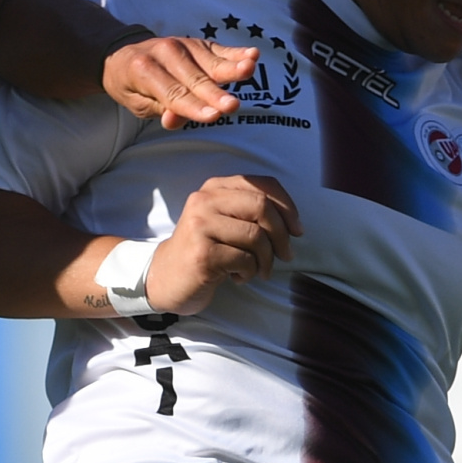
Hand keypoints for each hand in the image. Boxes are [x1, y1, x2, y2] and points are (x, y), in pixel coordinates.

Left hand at [103, 33, 258, 131]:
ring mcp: (184, 45)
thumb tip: (173, 120)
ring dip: (231, 69)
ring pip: (210, 63)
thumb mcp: (136, 103)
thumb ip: (157, 109)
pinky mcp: (199, 44)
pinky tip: (252, 55)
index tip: (213, 116)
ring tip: (249, 70)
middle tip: (232, 106)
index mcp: (144, 69)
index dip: (193, 107)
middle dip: (214, 94)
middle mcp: (166, 53)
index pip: (173, 94)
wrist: (124, 53)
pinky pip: (220, 50)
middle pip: (195, 79)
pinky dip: (237, 53)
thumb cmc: (132, 85)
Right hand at [146, 174, 300, 313]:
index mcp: (214, 188)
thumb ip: (251, 213)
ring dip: (266, 260)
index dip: (288, 207)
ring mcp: (200, 226)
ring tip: (258, 271)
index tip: (296, 230)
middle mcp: (204, 201)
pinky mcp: (202, 254)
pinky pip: (244, 260)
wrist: (165, 277)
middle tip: (285, 255)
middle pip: (262, 207)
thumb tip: (293, 224)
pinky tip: (237, 277)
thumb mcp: (225, 223)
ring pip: (256, 237)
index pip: (263, 185)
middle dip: (281, 235)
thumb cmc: (205, 251)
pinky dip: (249, 273)